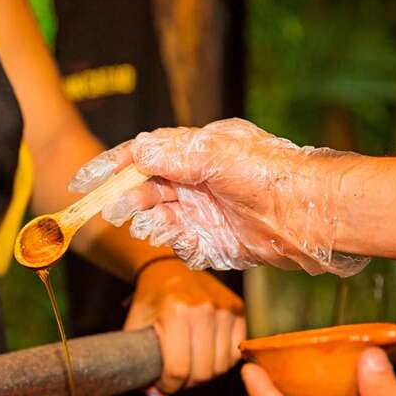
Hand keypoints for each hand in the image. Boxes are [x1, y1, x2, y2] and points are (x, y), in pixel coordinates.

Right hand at [70, 118, 368, 276]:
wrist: (311, 213)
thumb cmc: (273, 175)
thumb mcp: (219, 155)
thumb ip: (175, 156)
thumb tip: (138, 152)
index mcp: (195, 152)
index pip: (142, 156)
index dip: (111, 168)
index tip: (84, 182)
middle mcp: (195, 180)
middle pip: (145, 189)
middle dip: (127, 199)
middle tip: (118, 210)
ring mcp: (202, 211)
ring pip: (158, 218)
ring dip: (149, 222)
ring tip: (152, 224)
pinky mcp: (212, 240)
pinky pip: (180, 243)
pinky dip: (175, 242)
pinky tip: (184, 239)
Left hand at [125, 258, 245, 395]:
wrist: (168, 267)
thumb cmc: (149, 300)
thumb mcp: (135, 328)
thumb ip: (141, 366)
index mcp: (176, 312)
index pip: (179, 368)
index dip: (169, 385)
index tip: (163, 384)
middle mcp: (204, 310)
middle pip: (203, 371)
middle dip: (186, 383)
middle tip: (176, 378)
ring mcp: (225, 308)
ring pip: (221, 366)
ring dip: (204, 374)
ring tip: (189, 365)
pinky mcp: (238, 309)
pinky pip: (236, 352)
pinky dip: (222, 360)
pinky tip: (206, 354)